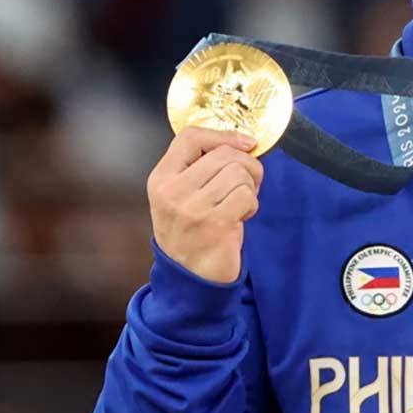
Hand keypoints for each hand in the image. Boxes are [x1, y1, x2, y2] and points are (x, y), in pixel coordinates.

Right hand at [147, 127, 263, 283]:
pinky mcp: (215, 224)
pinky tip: (241, 217)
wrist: (190, 278)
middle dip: (247, 165)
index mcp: (161, 179)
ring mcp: (192, 209)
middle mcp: (172, 191)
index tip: (246, 143)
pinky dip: (251, 205)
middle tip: (247, 183)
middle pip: (224, 153)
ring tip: (239, 204)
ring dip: (249, 187)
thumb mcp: (182, 196)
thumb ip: (200, 168)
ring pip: (239, 173)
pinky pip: (246, 195)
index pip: (190, 137)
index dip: (223, 134)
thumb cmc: (193, 232)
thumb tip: (242, 141)